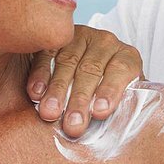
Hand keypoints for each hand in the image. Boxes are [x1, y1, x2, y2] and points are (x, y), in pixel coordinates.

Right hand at [27, 26, 142, 136]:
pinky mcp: (56, 40)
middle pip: (92, 69)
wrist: (96, 71)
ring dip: (57, 90)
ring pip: (67, 63)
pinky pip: (46, 55)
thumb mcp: (124, 97)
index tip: (100, 112)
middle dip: (80, 99)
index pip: (121, 70)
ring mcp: (80, 37)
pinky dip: (40, 75)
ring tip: (50, 113)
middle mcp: (105, 43)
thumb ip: (122, 106)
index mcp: (127, 56)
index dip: (111, 90)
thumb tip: (111, 126)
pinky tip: (36, 93)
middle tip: (72, 124)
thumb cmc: (110, 93)